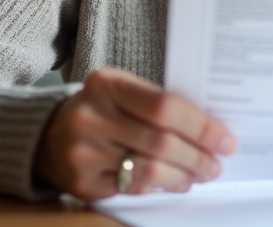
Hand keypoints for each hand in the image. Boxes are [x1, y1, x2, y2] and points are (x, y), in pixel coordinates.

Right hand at [34, 67, 235, 199]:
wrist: (48, 134)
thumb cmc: (101, 109)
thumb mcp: (123, 91)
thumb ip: (159, 103)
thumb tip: (209, 128)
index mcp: (107, 84)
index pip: (165, 105)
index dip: (200, 126)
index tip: (224, 138)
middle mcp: (92, 116)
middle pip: (161, 141)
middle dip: (197, 155)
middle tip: (217, 162)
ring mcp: (84, 152)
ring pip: (149, 171)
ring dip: (183, 175)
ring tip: (201, 174)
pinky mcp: (83, 183)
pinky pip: (133, 189)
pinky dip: (161, 187)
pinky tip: (176, 183)